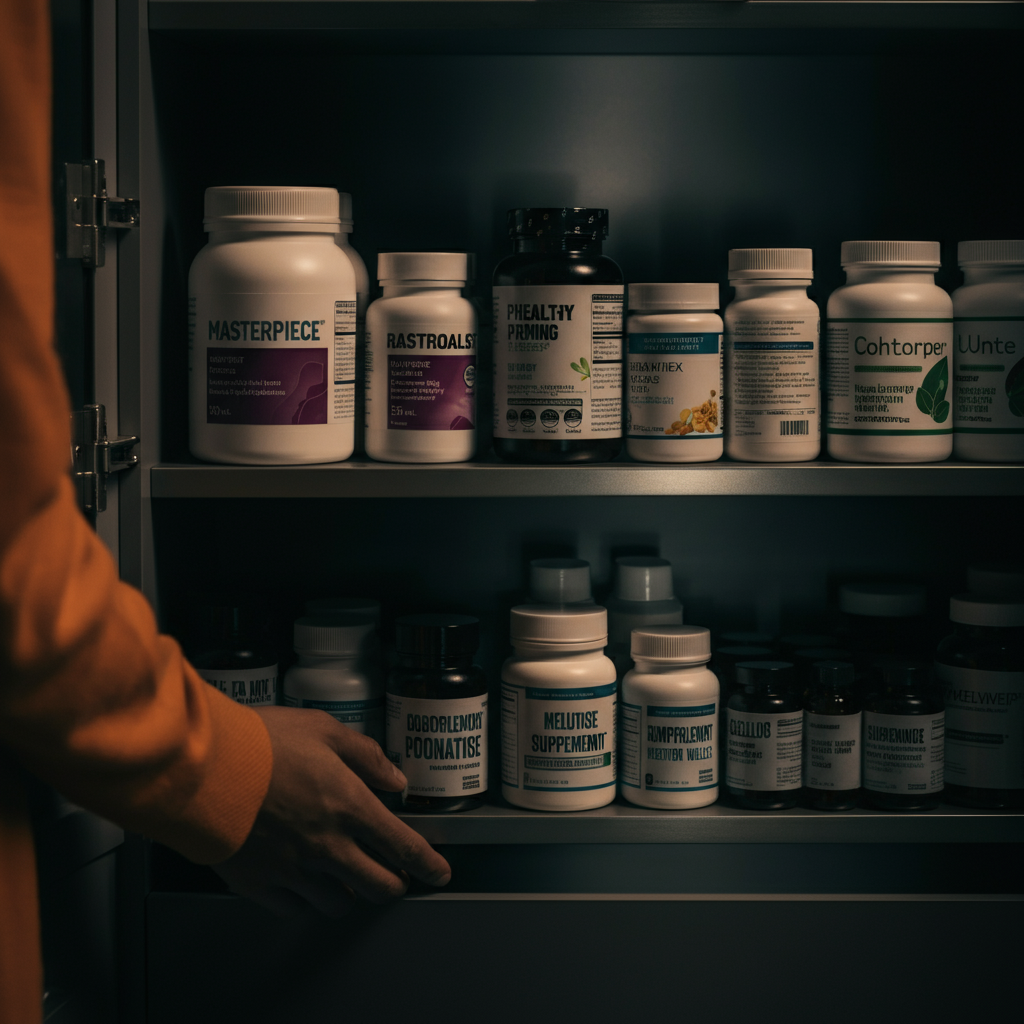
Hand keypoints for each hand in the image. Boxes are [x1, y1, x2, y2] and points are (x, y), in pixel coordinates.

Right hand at [213, 707, 450, 915]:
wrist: (203, 769)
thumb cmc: (260, 744)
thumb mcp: (324, 730)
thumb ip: (366, 757)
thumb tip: (394, 779)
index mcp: (350, 806)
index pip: (404, 847)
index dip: (428, 865)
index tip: (439, 873)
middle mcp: (328, 846)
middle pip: (379, 886)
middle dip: (394, 884)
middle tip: (394, 877)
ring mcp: (293, 870)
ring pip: (338, 904)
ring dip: (351, 894)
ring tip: (347, 880)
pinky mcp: (259, 884)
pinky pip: (295, 909)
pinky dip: (307, 901)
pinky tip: (305, 886)